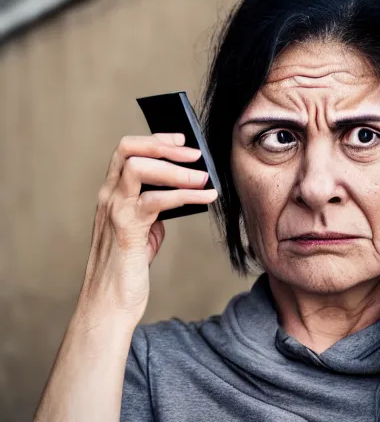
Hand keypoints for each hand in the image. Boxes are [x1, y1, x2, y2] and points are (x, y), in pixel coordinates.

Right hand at [76, 133, 217, 328]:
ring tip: (204, 176)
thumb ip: (152, 209)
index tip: (180, 138)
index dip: (155, 139)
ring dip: (176, 169)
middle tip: (195, 153)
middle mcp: (109, 196)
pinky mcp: (126, 229)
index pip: (127, 150)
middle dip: (165, 146)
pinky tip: (206, 196)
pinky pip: (156, 201)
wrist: (108, 305)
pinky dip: (185, 195)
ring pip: (139, 168)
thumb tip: (179, 193)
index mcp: (112, 193)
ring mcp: (114, 211)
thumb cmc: (126, 268)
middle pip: (129, 149)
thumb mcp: (141, 230)